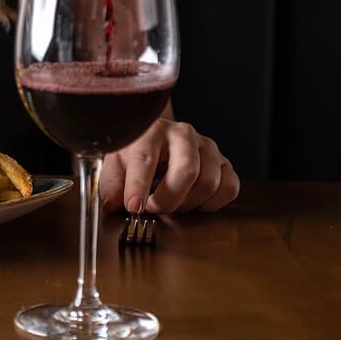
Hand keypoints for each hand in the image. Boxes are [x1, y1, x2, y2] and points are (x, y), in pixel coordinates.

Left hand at [100, 119, 238, 213]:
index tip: (133, 207)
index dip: (138, 186)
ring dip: (187, 204)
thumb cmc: (135, 152)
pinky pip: (229, 188)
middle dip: (168, 199)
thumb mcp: (115, 164)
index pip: (146, 159)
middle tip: (153, 208)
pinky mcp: (224, 161)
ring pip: (208, 183)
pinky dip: (212, 203)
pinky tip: (193, 201)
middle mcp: (183, 134)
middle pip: (187, 171)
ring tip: (171, 202)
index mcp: (152, 131)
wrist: (157, 139)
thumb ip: (111, 185)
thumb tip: (111, 205)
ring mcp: (207, 147)